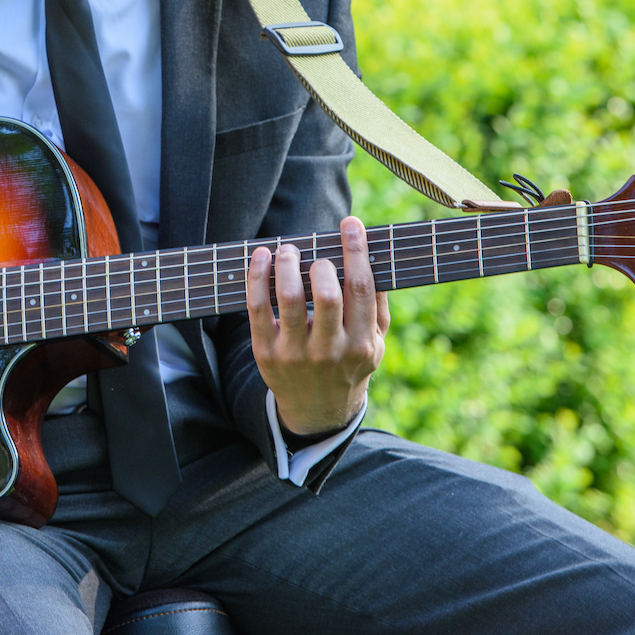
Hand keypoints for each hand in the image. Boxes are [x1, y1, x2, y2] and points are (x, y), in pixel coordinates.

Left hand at [246, 216, 388, 436]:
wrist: (318, 410)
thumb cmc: (349, 364)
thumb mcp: (375, 343)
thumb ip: (377, 305)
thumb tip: (370, 256)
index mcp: (361, 343)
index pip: (361, 288)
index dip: (356, 251)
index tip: (351, 224)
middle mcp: (330, 350)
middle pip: (327, 295)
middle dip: (322, 265)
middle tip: (316, 256)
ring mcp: (295, 353)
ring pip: (289, 298)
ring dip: (288, 264)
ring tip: (288, 250)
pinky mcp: (266, 353)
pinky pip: (257, 308)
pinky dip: (257, 277)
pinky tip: (261, 257)